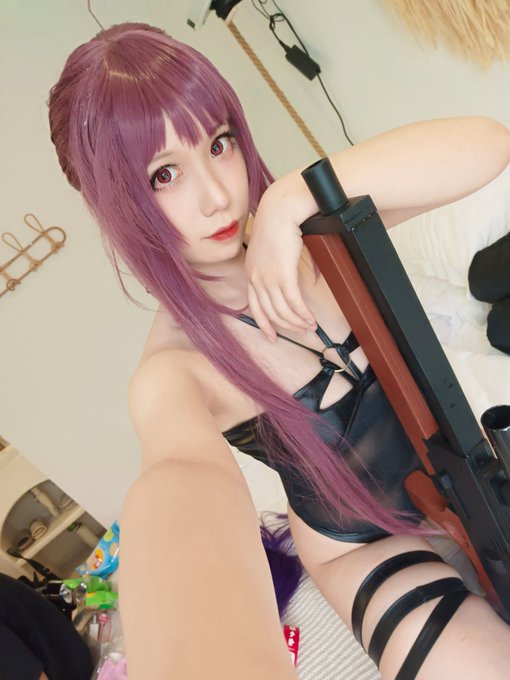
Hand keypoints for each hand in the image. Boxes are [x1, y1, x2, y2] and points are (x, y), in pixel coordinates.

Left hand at [245, 177, 316, 341]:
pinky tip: (310, 318)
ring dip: (298, 322)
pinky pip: (293, 303)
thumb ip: (273, 265)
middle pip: (270, 313)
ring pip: (282, 311)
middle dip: (287, 326)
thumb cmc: (277, 223)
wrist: (281, 209)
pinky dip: (303, 314)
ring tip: (309, 326)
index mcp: (251, 272)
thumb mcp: (269, 248)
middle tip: (301, 332)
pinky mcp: (283, 276)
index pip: (255, 306)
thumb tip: (285, 278)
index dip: (264, 324)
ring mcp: (268, 278)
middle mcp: (256, 278)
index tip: (273, 335)